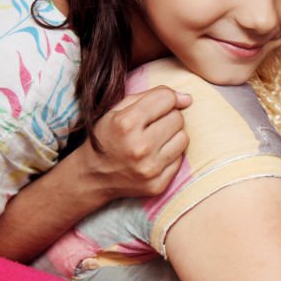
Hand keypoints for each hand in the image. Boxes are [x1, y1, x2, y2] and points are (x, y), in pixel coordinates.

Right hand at [77, 85, 191, 201]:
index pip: (167, 98)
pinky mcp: (158, 184)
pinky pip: (180, 159)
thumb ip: (152, 96)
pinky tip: (154, 156)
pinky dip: (170, 155)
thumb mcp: (118, 109)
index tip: (157, 106)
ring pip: (184, 138)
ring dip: (172, 136)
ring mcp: (150, 168)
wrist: (93, 176)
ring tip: (154, 140)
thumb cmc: (108, 136)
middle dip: (168, 118)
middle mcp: (139, 147)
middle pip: (178, 118)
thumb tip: (187, 98)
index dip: (165, 99)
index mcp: (126, 124)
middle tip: (152, 126)